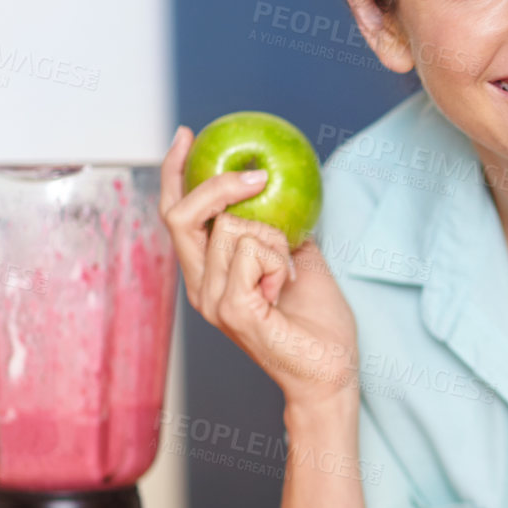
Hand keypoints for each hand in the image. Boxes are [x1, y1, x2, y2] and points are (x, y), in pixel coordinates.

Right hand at [158, 126, 360, 410]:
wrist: (331, 372)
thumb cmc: (319, 324)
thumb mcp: (300, 262)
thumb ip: (279, 230)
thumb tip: (278, 191)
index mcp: (209, 276)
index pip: (177, 217)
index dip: (175, 174)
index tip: (189, 136)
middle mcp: (200, 288)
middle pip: (182, 215)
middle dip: (219, 186)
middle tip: (258, 179)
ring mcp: (212, 301)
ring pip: (231, 229)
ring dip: (274, 240)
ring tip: (289, 276)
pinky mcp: (231, 310)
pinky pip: (250, 252)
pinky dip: (279, 261)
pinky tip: (287, 287)